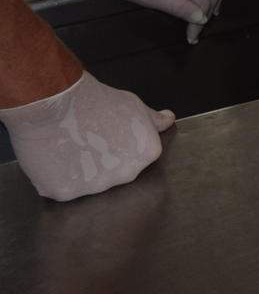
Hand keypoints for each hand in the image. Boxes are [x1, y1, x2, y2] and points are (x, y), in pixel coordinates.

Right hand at [0, 72, 174, 201]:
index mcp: (146, 154)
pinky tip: (55, 156)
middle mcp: (125, 175)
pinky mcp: (65, 192)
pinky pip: (61, 189)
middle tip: (86, 141)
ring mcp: (95, 186)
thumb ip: (154, 120)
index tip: (106, 136)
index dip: (117, 145)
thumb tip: (167, 120)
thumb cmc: (94, 101)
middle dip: (100, 162)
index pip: (136, 158)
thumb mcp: (134, 105)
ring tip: (69, 146)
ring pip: (86, 185)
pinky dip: (55, 177)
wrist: (56, 102)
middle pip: (112, 175)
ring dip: (78, 171)